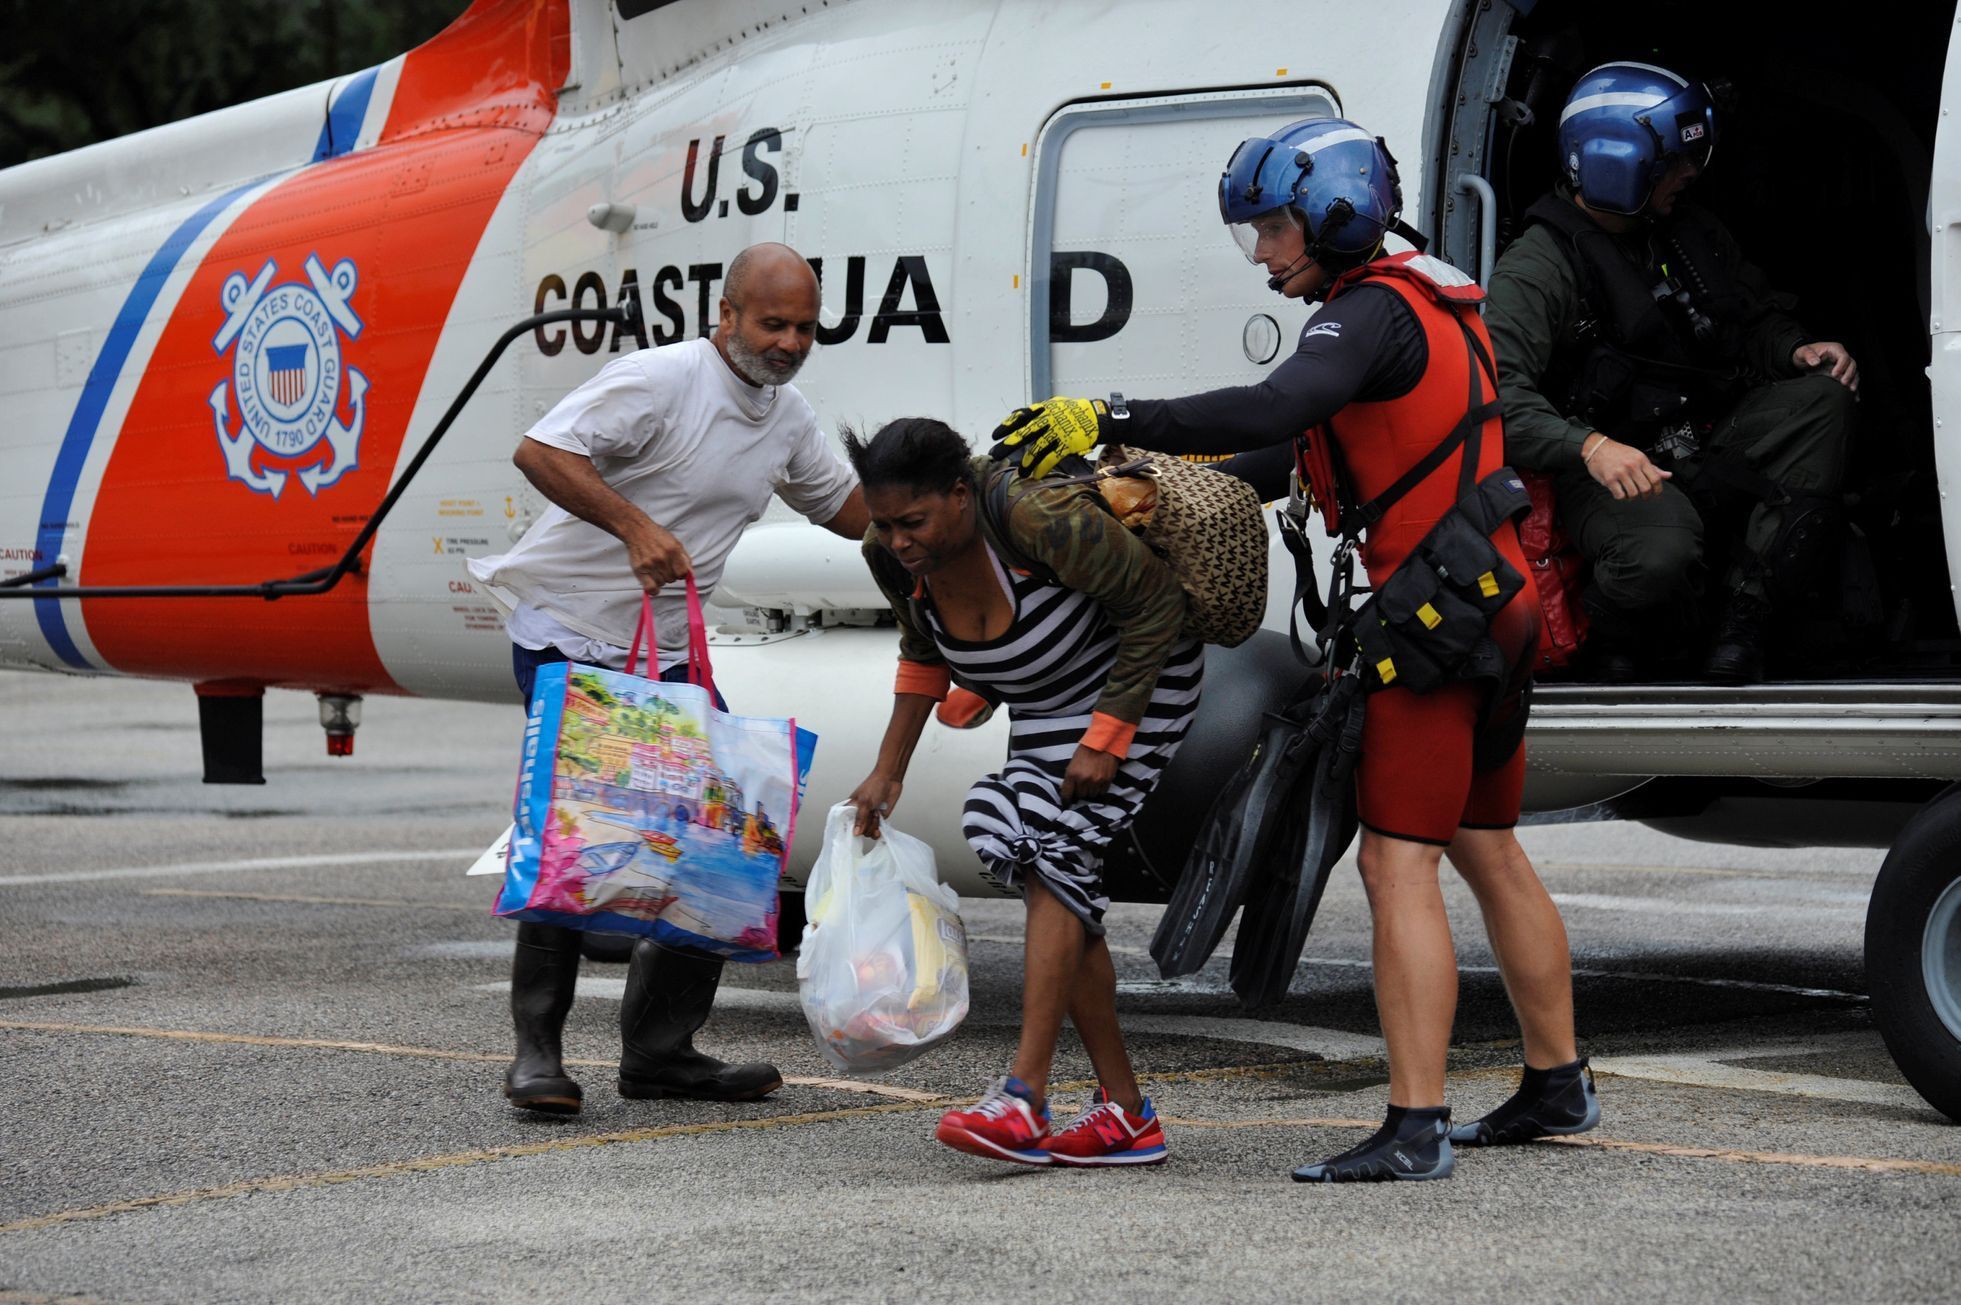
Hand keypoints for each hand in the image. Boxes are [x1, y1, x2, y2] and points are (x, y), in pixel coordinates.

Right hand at [625, 521, 691, 590]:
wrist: (637, 530)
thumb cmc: (657, 536)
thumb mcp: (675, 543)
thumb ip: (685, 559)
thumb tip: (691, 574)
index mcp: (673, 550)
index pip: (683, 573)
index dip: (681, 573)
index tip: (677, 571)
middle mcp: (662, 558)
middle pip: (672, 579)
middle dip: (670, 575)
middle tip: (664, 567)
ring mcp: (650, 564)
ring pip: (662, 583)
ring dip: (661, 579)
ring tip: (656, 569)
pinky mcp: (639, 569)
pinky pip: (650, 588)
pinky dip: (654, 589)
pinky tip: (653, 583)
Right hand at [847, 773, 903, 837]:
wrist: (890, 781)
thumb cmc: (874, 786)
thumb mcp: (864, 802)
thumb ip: (860, 818)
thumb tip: (855, 832)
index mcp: (850, 809)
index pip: (845, 825)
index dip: (849, 830)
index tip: (854, 832)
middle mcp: (859, 815)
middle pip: (858, 831)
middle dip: (866, 826)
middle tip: (871, 814)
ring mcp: (869, 818)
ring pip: (867, 833)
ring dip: (873, 826)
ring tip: (877, 814)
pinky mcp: (878, 820)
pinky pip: (876, 832)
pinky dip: (878, 831)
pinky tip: (880, 824)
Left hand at [988, 396, 1109, 476]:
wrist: (1096, 417)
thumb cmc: (1073, 411)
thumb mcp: (1054, 404)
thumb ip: (1037, 410)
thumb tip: (1018, 415)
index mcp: (1042, 410)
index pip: (1019, 416)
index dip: (1006, 426)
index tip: (995, 435)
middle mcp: (1047, 420)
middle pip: (1023, 434)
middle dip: (1007, 445)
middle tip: (995, 454)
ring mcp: (1057, 433)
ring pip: (1036, 450)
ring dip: (1026, 463)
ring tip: (1021, 472)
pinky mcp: (1066, 444)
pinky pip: (1051, 459)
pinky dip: (1042, 468)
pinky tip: (1036, 475)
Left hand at [1059, 745, 1119, 804]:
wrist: (1103, 743)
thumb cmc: (1086, 751)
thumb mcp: (1073, 763)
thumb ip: (1070, 777)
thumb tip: (1067, 789)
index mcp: (1072, 774)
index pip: (1066, 794)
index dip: (1066, 800)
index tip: (1067, 803)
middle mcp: (1083, 780)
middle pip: (1080, 795)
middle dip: (1080, 792)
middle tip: (1083, 785)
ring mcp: (1096, 781)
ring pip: (1091, 795)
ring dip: (1091, 790)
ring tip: (1092, 781)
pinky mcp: (1106, 781)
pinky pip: (1101, 792)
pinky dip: (1100, 789)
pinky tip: (1099, 781)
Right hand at [1583, 435, 1671, 500]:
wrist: (1598, 448)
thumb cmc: (1618, 452)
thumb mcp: (1638, 457)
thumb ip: (1653, 468)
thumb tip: (1668, 475)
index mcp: (1641, 460)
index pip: (1655, 478)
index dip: (1658, 489)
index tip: (1656, 493)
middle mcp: (1632, 466)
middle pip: (1646, 488)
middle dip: (1646, 495)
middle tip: (1644, 495)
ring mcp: (1620, 473)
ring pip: (1633, 494)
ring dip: (1633, 497)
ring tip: (1630, 493)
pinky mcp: (1609, 479)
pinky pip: (1620, 495)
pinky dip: (1622, 497)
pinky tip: (1621, 492)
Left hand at [1793, 341, 1858, 392]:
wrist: (1803, 360)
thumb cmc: (1803, 354)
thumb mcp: (1803, 352)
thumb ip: (1809, 356)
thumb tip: (1815, 362)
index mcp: (1835, 349)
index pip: (1844, 357)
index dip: (1841, 366)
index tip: (1834, 375)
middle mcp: (1841, 356)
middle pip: (1851, 364)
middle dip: (1849, 374)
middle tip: (1843, 383)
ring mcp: (1842, 365)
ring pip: (1854, 372)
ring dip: (1853, 381)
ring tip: (1851, 390)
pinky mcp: (1841, 373)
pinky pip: (1850, 379)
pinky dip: (1852, 386)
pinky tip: (1854, 396)